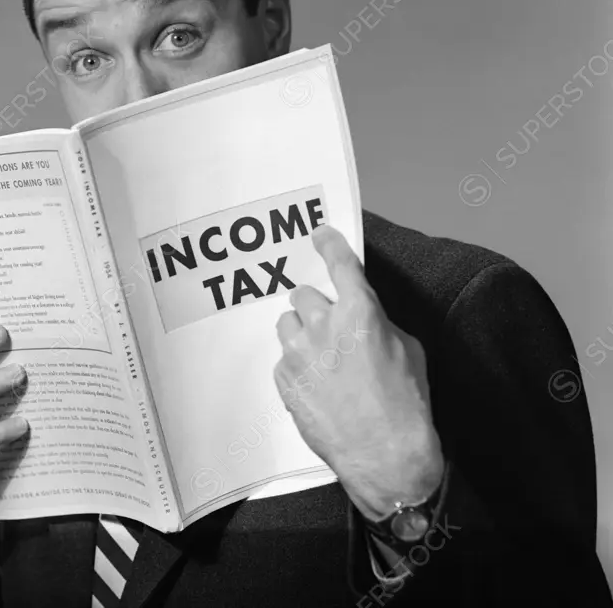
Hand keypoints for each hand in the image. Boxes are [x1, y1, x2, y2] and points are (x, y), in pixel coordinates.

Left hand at [274, 225, 443, 519]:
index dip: (329, 244)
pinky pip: (283, 358)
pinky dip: (296, 367)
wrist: (386, 457)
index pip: (340, 264)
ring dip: (301, 334)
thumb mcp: (408, 351)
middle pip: (302, 294)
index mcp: (361, 312)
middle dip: (316, 307)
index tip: (319, 234)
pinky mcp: (283, 379)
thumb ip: (378, 322)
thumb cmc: (407, 405)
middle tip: (331, 330)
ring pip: (287, 323)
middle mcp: (324, 325)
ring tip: (322, 361)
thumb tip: (361, 315)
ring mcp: (298, 353)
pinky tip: (318, 388)